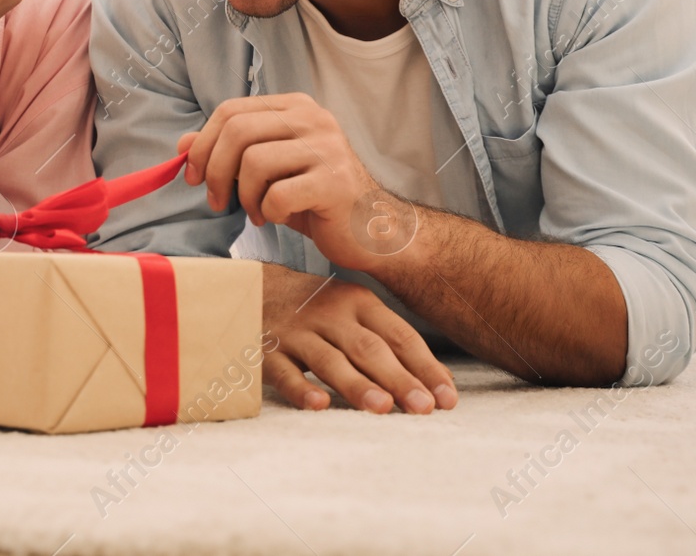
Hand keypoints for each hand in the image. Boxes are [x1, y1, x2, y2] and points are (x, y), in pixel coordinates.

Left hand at [181, 92, 411, 272]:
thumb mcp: (267, 171)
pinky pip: (278, 194)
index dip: (202, 143)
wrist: (370, 230)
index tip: (194, 175)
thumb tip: (182, 145)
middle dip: (215, 171)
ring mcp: (327, 148)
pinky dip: (268, 212)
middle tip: (218, 202)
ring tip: (256, 212)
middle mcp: (313, 118)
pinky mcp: (335, 182)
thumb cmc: (314, 198)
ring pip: (254, 162)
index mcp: (295, 107)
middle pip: (237, 131)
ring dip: (245, 196)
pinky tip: (278, 218)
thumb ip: (229, 153)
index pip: (231, 110)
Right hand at [262, 265, 457, 413]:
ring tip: (381, 408)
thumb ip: (390, 341)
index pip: (399, 336)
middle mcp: (331, 314)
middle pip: (369, 348)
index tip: (447, 398)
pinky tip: (318, 405)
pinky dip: (300, 388)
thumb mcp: (352, 310)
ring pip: (330, 360)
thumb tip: (440, 383)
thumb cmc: (314, 309)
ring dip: (356, 384)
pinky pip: (285, 371)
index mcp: (359, 302)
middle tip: (424, 407)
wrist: (248, 287)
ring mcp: (297, 331)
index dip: (425, 366)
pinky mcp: (267, 350)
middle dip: (399, 378)